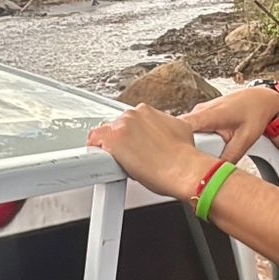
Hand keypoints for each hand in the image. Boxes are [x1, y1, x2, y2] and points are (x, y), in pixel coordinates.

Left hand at [87, 104, 209, 198]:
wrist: (185, 168)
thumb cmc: (184, 156)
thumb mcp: (179, 131)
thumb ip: (165, 127)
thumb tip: (165, 134)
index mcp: (146, 110)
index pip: (129, 121)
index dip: (130, 137)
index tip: (134, 146)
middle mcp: (132, 114)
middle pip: (115, 127)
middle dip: (121, 142)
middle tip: (130, 158)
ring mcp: (121, 126)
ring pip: (104, 134)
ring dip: (111, 148)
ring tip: (122, 164)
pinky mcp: (111, 140)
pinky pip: (93, 142)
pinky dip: (96, 152)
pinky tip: (104, 162)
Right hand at [181, 86, 278, 163]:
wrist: (260, 99)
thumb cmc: (255, 113)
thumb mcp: (246, 138)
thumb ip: (231, 156)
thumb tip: (219, 172)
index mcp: (210, 114)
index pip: (182, 127)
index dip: (179, 143)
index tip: (182, 158)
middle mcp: (200, 110)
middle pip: (181, 133)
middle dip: (186, 148)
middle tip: (196, 162)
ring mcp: (199, 111)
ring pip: (186, 132)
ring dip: (192, 144)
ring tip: (204, 153)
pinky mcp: (201, 115)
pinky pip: (192, 130)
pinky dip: (197, 140)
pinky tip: (207, 146)